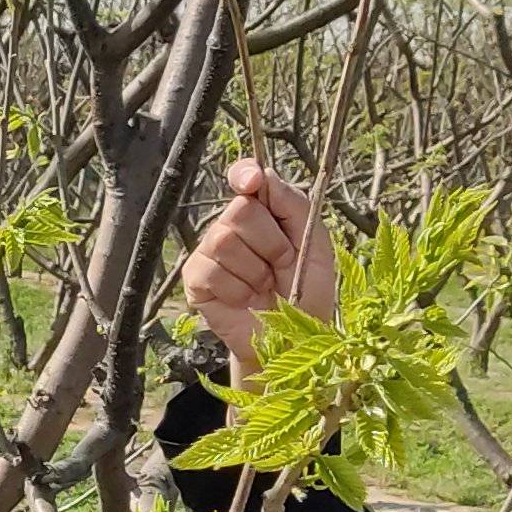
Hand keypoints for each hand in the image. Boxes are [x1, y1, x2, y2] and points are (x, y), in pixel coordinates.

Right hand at [185, 156, 338, 376]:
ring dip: (255, 270)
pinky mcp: (195, 280)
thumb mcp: (315, 245)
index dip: (244, 173)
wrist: (294, 338)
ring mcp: (210, 252)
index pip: (244, 176)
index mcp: (263, 212)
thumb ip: (295, 207)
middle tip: (281, 265)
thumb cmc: (308, 291)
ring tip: (264, 287)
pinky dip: (237, 289)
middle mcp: (232, 226)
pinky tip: (245, 300)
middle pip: (239, 210)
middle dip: (270, 242)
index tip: (252, 182)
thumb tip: (264, 176)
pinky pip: (211, 272)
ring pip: (224, 241)